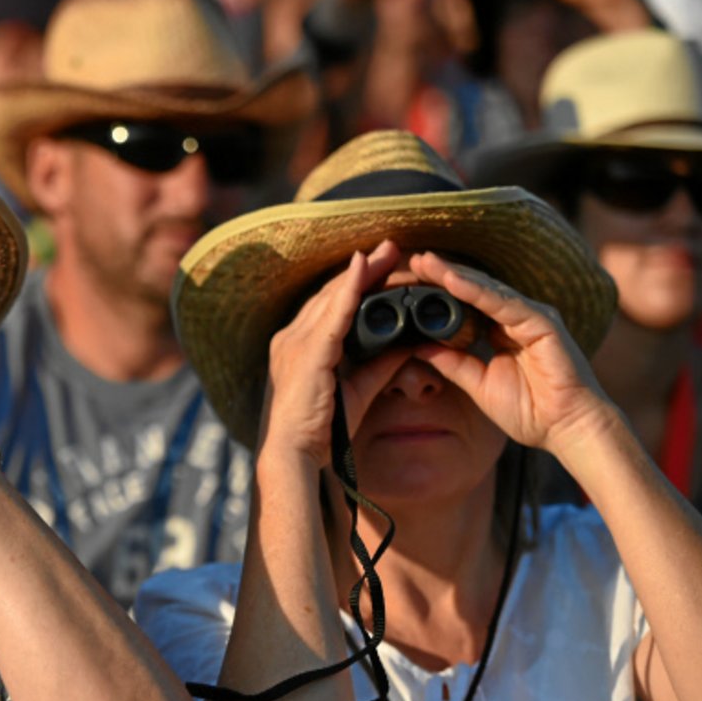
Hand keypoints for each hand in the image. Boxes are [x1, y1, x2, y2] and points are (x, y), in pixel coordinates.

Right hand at [259, 239, 410, 465]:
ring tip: (390, 251)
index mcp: (298, 346)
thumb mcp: (356, 391)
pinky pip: (333, 313)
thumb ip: (381, 366)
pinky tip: (365, 267)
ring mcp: (296, 342)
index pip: (329, 306)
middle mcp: (292, 337)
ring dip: (363, 272)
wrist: (291, 453)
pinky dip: (350, 288)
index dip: (356, 284)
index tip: (381, 267)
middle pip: (331, 294)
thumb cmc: (318, 430)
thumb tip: (410, 345)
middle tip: (393, 247)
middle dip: (364, 269)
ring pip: (334, 297)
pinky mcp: (308, 352)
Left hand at [407, 251, 619, 454]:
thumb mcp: (478, 384)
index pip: (467, 303)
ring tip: (426, 262)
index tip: (412, 279)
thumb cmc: (529, 411)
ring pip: (486, 290)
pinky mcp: (542, 323)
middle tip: (415, 258)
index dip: (440, 290)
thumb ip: (452, 364)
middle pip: (475, 289)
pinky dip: (476, 291)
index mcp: (501, 331)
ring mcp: (531, 317)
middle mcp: (516, 318)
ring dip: (455, 274)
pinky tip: (452, 280)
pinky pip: (504, 303)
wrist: (566, 429)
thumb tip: (418, 347)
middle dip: (444, 273)